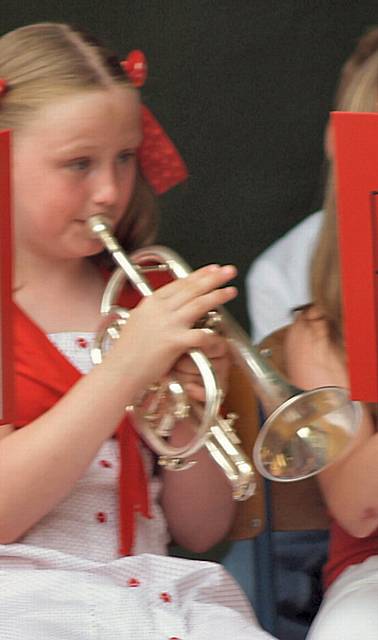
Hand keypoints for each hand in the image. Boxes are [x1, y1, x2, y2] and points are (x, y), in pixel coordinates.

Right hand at [108, 264, 236, 397]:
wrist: (119, 370)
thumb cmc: (126, 353)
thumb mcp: (138, 323)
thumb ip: (153, 313)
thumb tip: (165, 308)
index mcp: (151, 302)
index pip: (180, 283)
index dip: (199, 275)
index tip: (212, 269)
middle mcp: (160, 309)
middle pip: (192, 288)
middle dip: (213, 277)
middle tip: (228, 271)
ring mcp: (168, 324)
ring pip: (199, 303)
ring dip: (218, 295)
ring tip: (231, 291)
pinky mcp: (174, 341)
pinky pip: (200, 335)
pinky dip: (213, 335)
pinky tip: (221, 334)